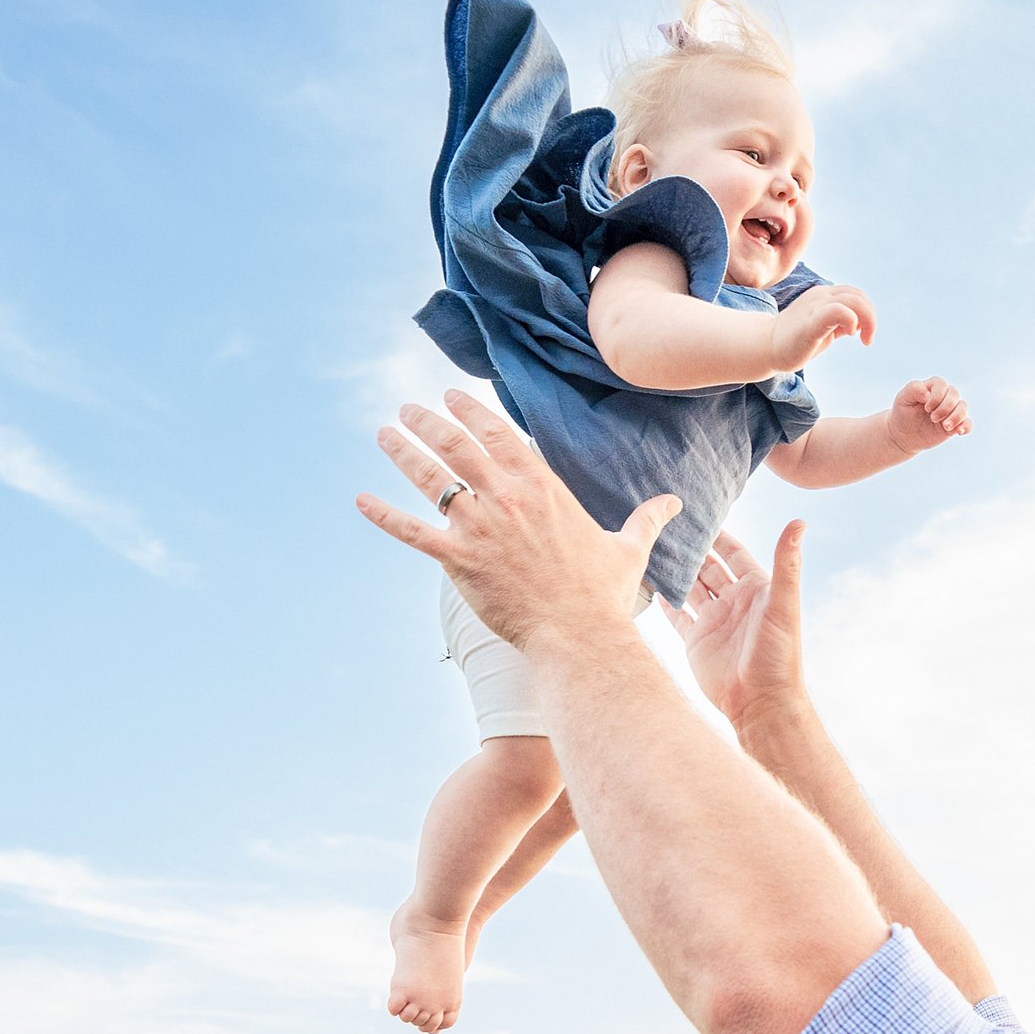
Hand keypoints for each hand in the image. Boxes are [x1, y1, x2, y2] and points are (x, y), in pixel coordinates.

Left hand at [358, 391, 679, 648]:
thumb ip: (646, 519)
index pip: (498, 434)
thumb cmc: (604, 596)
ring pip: (431, 478)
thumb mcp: (629, 549)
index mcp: (543, 488)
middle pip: (457, 445)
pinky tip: (359, 500)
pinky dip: (382, 515)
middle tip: (408, 408)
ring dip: (403, 450)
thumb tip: (675, 501)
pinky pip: (412, 532)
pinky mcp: (460, 560)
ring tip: (385, 432)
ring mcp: (480, 528)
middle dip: (428, 421)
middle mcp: (507, 499)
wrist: (581, 636)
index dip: (470, 411)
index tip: (449, 397)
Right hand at [664, 522, 808, 731]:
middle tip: (669, 526)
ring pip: (690, 588)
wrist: (761, 701)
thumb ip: (787, 563)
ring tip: (655, 547)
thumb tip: (800, 522)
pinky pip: (677, 616)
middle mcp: (734, 602)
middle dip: (693, 548)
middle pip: (709, 568)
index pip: (734, 553)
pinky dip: (665, 601)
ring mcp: (714, 622)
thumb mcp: (783, 603)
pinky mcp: (696, 641)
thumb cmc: (779, 653)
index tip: (700, 513)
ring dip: (677, 570)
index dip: (720, 534)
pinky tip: (651, 583)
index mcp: (756, 589)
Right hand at [768, 282, 876, 371]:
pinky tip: (849, 334)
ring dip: (867, 320)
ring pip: (853, 300)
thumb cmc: (795, 340)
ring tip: (862, 338)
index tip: (863, 334)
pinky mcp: (811, 321)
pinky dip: (851, 320)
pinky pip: (837, 311)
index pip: (855, 294)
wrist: (767, 347)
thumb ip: (840, 322)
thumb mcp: (824, 328)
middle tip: (867, 339)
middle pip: (858, 296)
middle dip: (870, 318)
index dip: (867, 312)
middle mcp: (821, 296)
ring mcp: (815, 306)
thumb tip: (859, 324)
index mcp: (824, 296)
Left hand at [884, 376, 971, 453]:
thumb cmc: (902, 413)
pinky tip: (958, 432)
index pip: (941, 384)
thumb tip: (928, 394)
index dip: (937, 396)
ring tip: (945, 426)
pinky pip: (967, 423)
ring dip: (956, 416)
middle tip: (932, 418)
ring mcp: (950, 411)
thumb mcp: (902, 399)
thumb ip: (914, 389)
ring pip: (963, 407)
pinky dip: (966, 426)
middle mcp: (943, 397)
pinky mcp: (953, 426)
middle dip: (945, 407)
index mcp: (932, 387)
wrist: (903, 435)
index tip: (926, 408)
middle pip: (954, 394)